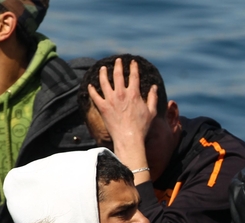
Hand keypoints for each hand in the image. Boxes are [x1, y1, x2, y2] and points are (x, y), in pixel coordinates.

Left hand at [88, 58, 157, 181]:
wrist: (129, 138)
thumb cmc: (142, 127)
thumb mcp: (152, 112)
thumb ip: (152, 98)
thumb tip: (154, 87)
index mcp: (134, 94)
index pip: (133, 76)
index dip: (133, 67)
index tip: (132, 61)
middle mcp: (121, 94)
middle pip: (118, 75)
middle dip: (118, 65)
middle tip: (117, 61)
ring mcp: (110, 100)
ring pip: (104, 82)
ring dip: (103, 73)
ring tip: (102, 68)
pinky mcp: (102, 107)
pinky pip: (94, 95)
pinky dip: (92, 90)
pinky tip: (90, 85)